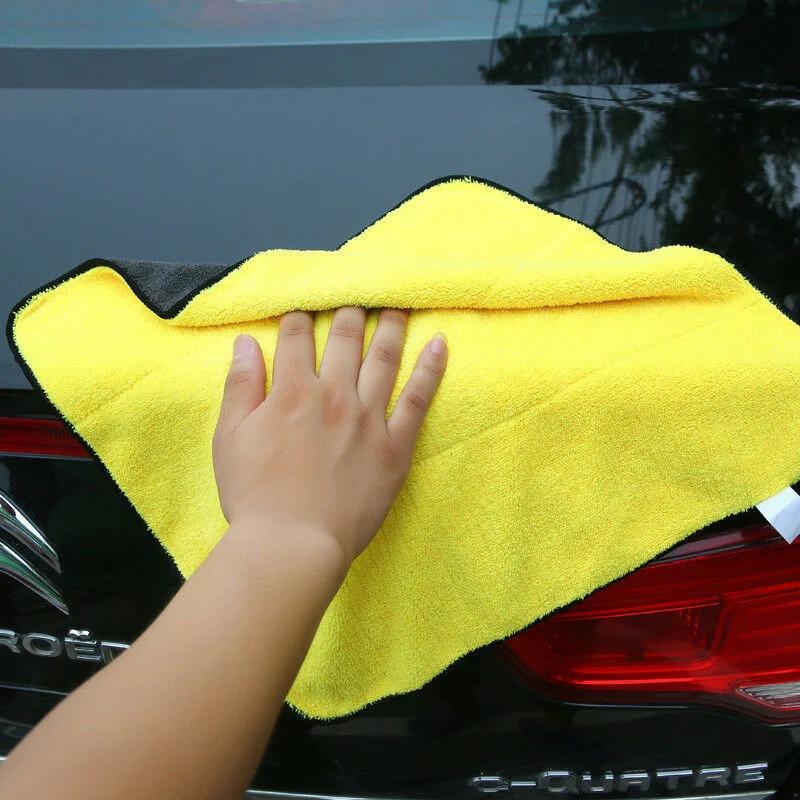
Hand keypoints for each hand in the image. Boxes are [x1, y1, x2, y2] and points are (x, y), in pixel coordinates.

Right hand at [212, 307, 447, 565]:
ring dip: (392, 326)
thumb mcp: (229, 437)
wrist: (293, 545)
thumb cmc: (254, 496)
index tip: (307, 307)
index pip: (298, 337)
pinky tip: (440, 343)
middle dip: (350, 310)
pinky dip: (431, 368)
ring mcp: (369, 418)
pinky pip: (419, 398)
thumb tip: (244, 342)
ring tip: (400, 303)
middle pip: (346, 338)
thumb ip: (240, 386)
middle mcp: (334, 395)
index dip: (301, 317)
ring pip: (385, 358)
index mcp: (292, 390)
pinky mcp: (396, 445)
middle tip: (360, 293)